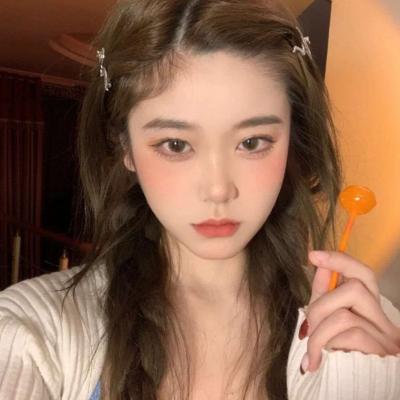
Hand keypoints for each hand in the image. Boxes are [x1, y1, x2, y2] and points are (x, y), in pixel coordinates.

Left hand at [299, 250, 399, 373]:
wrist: (353, 392)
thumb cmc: (338, 353)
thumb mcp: (327, 320)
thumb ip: (323, 294)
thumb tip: (318, 265)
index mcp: (370, 309)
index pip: (363, 274)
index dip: (339, 261)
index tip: (313, 255)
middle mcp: (384, 321)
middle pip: (354, 289)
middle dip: (320, 304)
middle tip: (309, 325)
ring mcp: (386, 338)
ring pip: (345, 316)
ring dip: (318, 331)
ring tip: (311, 349)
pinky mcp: (381, 354)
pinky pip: (347, 338)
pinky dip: (323, 346)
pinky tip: (316, 360)